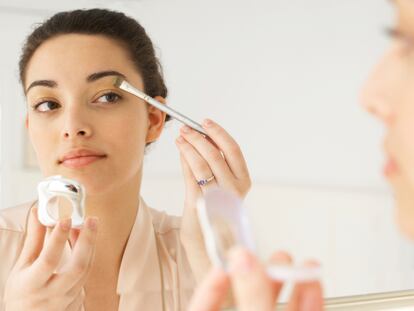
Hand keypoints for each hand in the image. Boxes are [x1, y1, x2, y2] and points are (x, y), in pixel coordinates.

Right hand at [4, 208, 97, 310]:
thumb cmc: (21, 290)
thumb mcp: (22, 266)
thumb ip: (33, 239)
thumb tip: (38, 212)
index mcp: (32, 285)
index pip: (48, 260)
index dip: (57, 239)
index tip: (65, 218)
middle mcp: (52, 294)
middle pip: (77, 267)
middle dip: (87, 241)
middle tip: (91, 219)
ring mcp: (67, 298)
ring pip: (86, 269)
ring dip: (90, 245)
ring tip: (89, 224)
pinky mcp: (77, 297)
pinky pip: (87, 273)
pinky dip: (88, 254)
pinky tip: (86, 239)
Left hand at [175, 119, 250, 281]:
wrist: (207, 241)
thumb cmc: (215, 209)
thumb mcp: (221, 184)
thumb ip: (215, 163)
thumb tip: (201, 136)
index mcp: (244, 181)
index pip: (233, 150)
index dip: (219, 133)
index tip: (205, 122)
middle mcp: (234, 189)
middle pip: (216, 155)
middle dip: (199, 137)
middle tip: (186, 128)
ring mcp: (218, 198)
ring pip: (202, 164)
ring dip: (189, 146)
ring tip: (180, 137)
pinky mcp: (201, 204)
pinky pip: (190, 176)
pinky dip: (184, 159)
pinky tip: (180, 151)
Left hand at [188, 247, 323, 310]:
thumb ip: (250, 299)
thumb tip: (242, 260)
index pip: (203, 308)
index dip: (210, 284)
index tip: (223, 263)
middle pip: (246, 300)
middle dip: (256, 274)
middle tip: (259, 252)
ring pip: (277, 307)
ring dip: (287, 281)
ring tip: (289, 260)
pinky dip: (310, 300)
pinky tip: (312, 282)